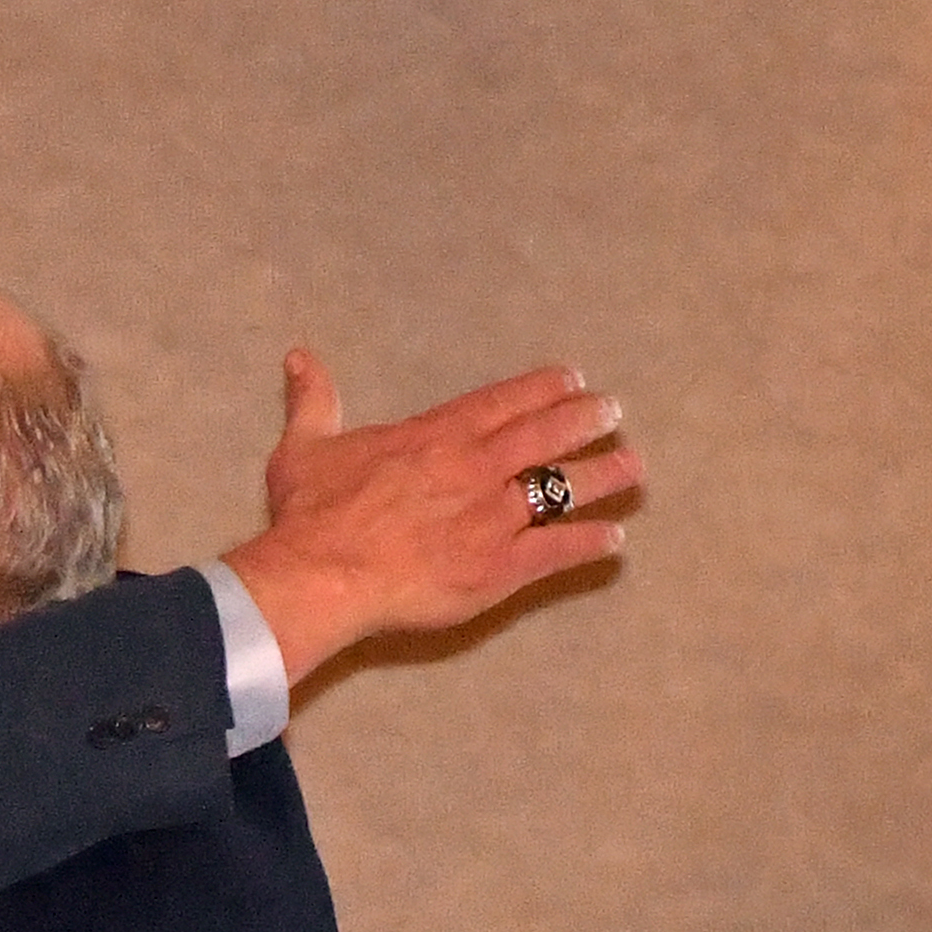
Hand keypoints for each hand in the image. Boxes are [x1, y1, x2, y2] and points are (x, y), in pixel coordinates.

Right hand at [222, 352, 642, 687]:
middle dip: (585, 421)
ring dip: (603, 476)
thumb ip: (314, 401)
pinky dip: (589, 544)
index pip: (504, 402)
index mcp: (438, 435)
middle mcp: (477, 468)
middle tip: (613, 412)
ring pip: (563, 488)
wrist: (323, 574)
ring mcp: (494, 518)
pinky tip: (614, 540)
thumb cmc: (312, 515)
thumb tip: (299, 357)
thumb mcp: (304, 447)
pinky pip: (557, 551)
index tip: (572, 379)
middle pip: (546, 435)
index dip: (542, 389)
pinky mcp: (500, 568)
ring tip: (632, 468)